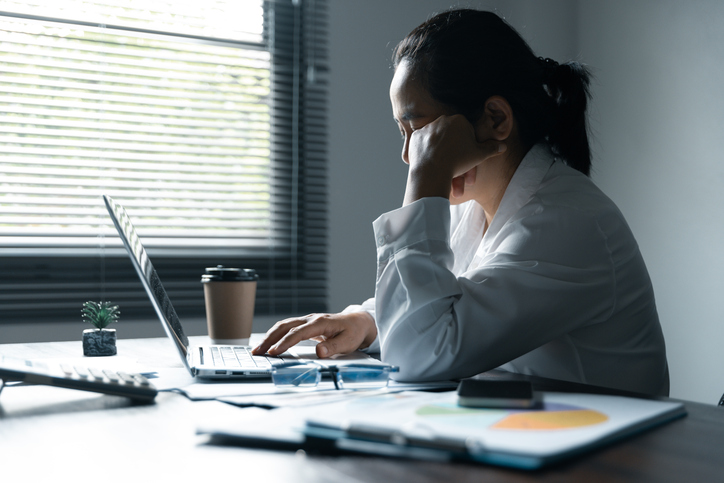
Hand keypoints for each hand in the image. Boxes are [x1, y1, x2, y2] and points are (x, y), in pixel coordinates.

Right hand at [251, 312, 376, 357]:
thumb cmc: (353, 332)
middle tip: (257, 352)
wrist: (358, 322)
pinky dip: (275, 334)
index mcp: (320, 323)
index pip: (298, 333)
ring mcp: (307, 320)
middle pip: (285, 326)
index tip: (274, 352)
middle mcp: (311, 319)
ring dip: (269, 336)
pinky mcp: (306, 324)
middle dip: (269, 339)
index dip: (285, 343)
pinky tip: (268, 342)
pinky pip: (287, 327)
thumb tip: (319, 352)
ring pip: (283, 325)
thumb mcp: (348, 342)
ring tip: (258, 349)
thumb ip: (333, 347)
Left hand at [404, 114, 504, 203]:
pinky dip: (427, 151)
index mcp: (459, 120)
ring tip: (444, 169)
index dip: (468, 146)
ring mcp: (427, 127)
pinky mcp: (415, 137)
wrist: (432, 170)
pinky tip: (431, 162)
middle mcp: (442, 119)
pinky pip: (423, 143)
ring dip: (441, 152)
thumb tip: (503, 146)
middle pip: (451, 136)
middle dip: (455, 152)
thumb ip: (491, 148)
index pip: (466, 132)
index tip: (467, 159)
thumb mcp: (479, 155)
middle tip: (456, 168)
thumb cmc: (458, 161)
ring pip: (437, 140)